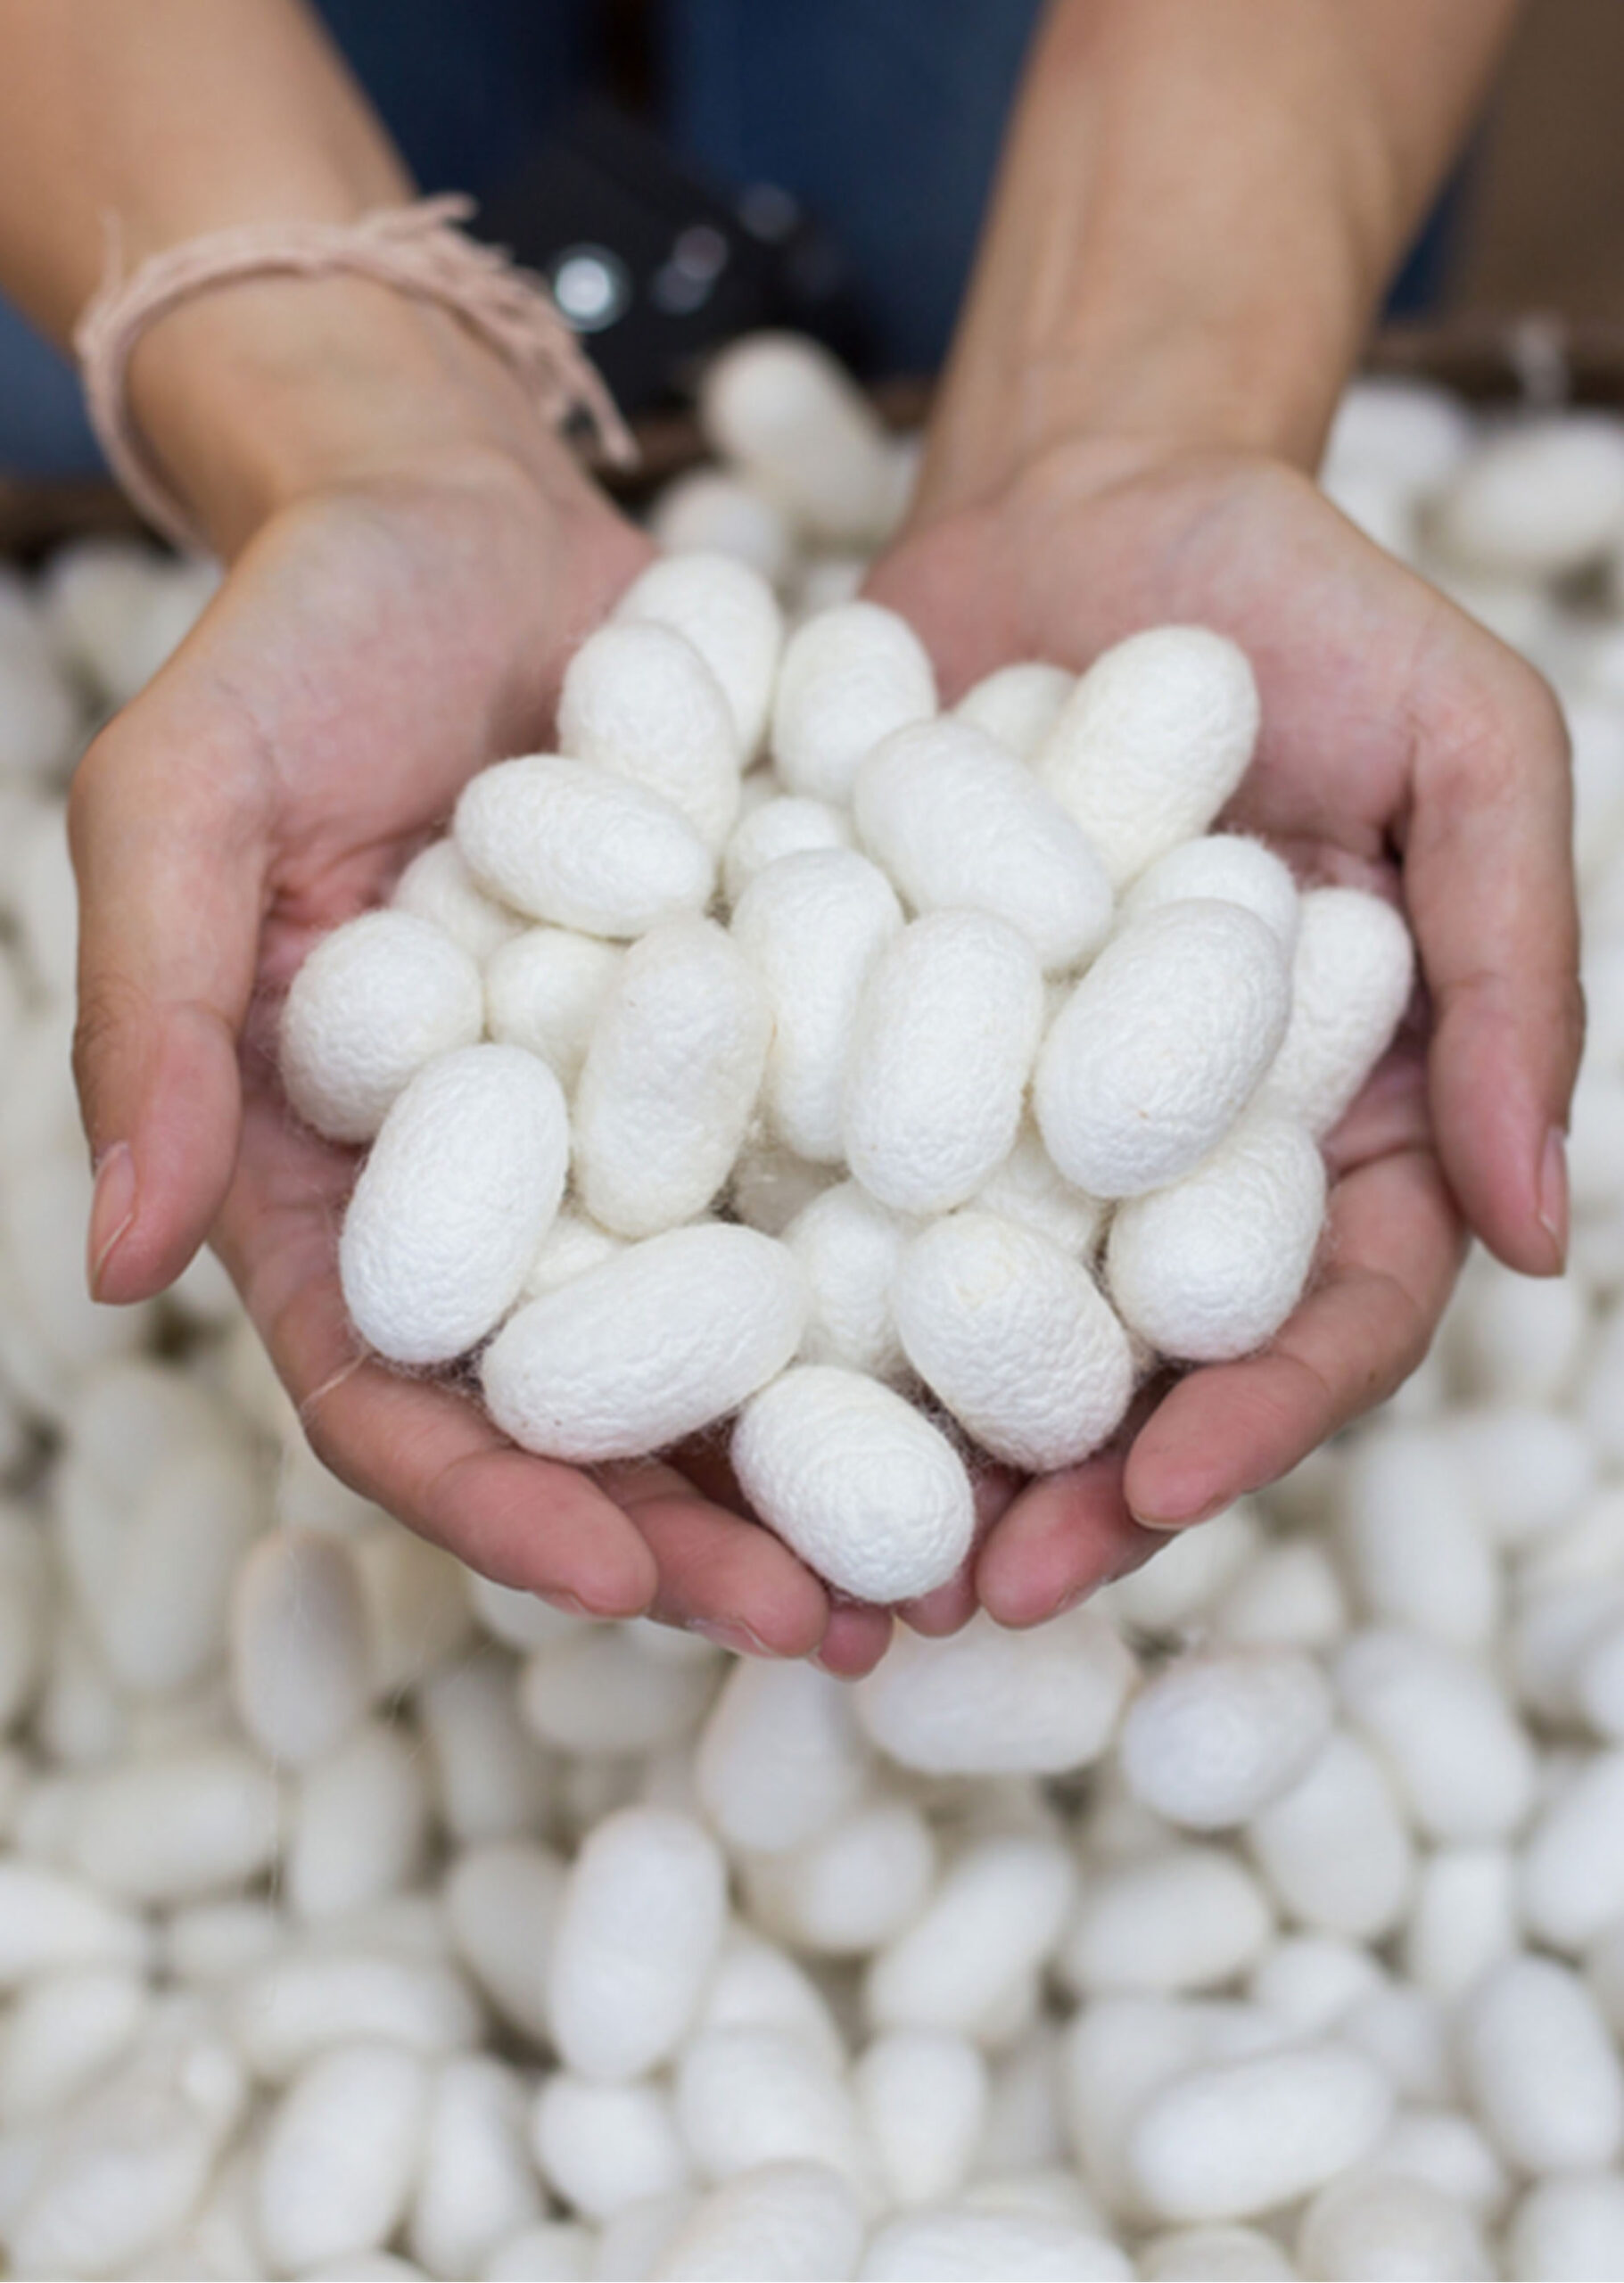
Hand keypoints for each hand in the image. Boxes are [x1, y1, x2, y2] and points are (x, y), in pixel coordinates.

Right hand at [69, 445, 892, 1672]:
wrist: (468, 506)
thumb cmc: (295, 634)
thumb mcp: (181, 794)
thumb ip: (149, 1012)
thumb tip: (112, 1259)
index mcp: (340, 1180)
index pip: (399, 1394)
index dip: (501, 1505)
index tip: (629, 1584)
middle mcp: (502, 1187)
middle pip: (599, 1409)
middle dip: (711, 1530)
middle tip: (855, 1621)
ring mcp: (643, 1124)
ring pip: (744, 1325)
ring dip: (847, 1441)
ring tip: (981, 1531)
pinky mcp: (768, 1038)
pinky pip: (846, 1170)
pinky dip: (926, 1257)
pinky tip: (1043, 1319)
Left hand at [867, 433, 1582, 1630]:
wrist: (1083, 497)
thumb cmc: (1301, 605)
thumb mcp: (1465, 746)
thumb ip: (1512, 969)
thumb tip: (1544, 1238)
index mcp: (1327, 1126)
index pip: (1318, 1319)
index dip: (1251, 1424)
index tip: (1154, 1498)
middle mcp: (1153, 1157)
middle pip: (1121, 1366)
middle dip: (1053, 1489)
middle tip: (961, 1590)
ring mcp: (998, 1120)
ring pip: (955, 1318)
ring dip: (890, 1443)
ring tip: (806, 1545)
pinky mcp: (858, 1057)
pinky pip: (816, 1181)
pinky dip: (759, 1277)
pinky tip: (683, 1356)